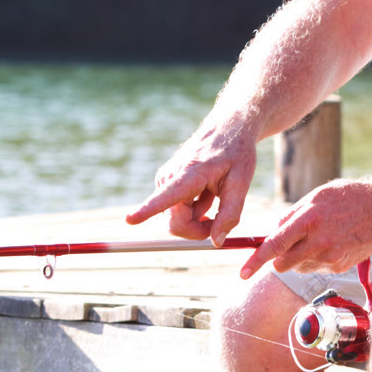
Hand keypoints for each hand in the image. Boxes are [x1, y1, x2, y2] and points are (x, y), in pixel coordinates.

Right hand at [127, 123, 257, 244]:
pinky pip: (177, 212)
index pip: (166, 196)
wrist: (227, 128)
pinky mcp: (166, 184)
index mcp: (190, 173)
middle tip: (219, 222)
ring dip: (198, 217)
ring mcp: (166, 181)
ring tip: (214, 194)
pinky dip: (195, 209)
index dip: (147, 210)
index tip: (129, 220)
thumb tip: (216, 242)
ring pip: (176, 220)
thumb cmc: (236, 152)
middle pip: (175, 223)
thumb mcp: (242, 182)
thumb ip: (230, 214)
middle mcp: (170, 177)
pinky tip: (207, 191)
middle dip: (197, 230)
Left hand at [234, 178, 371, 278]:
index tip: (243, 272)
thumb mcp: (316, 196)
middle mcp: (318, 242)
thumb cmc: (349, 198)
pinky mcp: (338, 267)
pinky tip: (330, 243)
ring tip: (317, 238)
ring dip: (298, 258)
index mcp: (308, 220)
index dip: (256, 261)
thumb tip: (272, 233)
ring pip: (298, 268)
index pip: (274, 246)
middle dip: (278, 258)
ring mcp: (329, 257)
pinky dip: (314, 259)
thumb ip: (291, 216)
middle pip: (282, 264)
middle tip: (288, 244)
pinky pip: (315, 268)